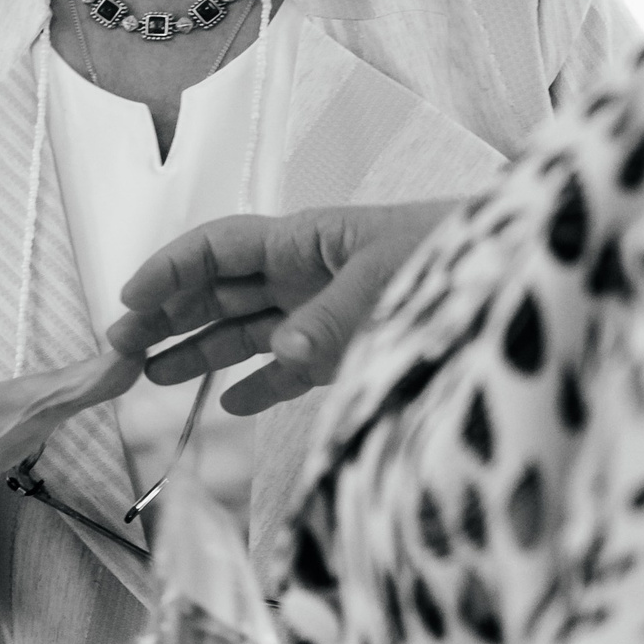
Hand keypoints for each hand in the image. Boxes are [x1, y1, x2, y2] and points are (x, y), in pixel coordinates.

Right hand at [107, 199, 462, 415]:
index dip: (170, 270)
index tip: (129, 299)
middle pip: (219, 292)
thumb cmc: (457, 256)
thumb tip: (281, 352)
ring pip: (246, 330)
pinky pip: (291, 369)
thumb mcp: (392, 282)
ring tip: (150, 375)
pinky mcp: (351, 350)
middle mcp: (307, 274)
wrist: (524, 275)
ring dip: (198, 350)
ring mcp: (326, 313)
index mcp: (307, 240)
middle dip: (167, 315)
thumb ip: (332, 319)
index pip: (219, 249)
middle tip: (119, 347)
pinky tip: (230, 403)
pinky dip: (260, 385)